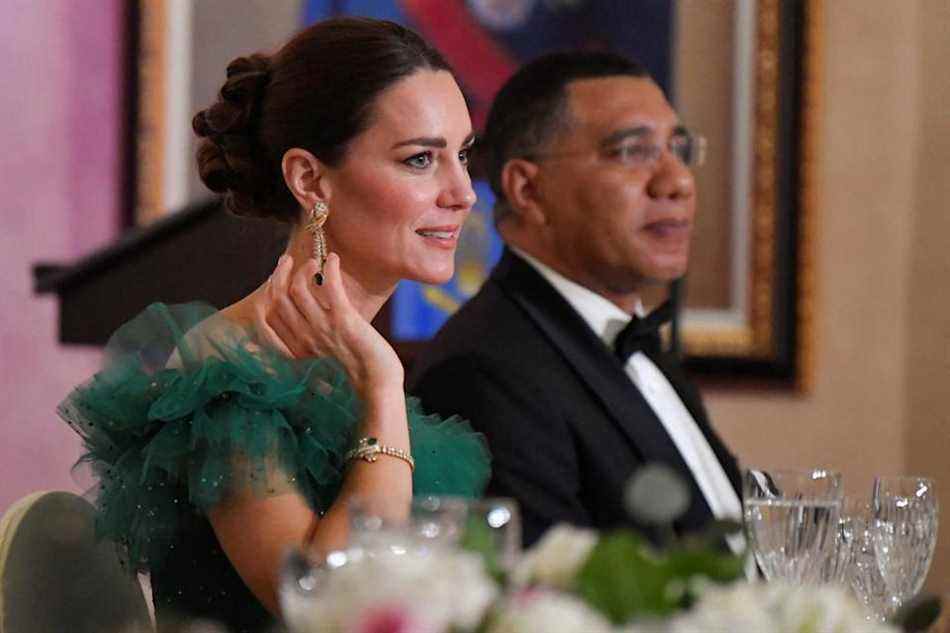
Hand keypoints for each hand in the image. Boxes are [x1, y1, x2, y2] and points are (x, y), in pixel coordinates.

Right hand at [251, 253, 403, 396]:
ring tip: (314, 262)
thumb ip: (309, 338)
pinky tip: (334, 260)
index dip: (271, 291)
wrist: (377, 380)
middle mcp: (304, 337)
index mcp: (297, 346)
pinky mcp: (343, 320)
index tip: (278, 277)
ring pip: (298, 289)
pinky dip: (330, 269)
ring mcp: (322, 328)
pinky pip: (330, 287)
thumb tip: (303, 317)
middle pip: (278, 298)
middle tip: (288, 261)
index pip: (270, 314)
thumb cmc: (355, 366)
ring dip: (304, 270)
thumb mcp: (324, 354)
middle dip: (280, 274)